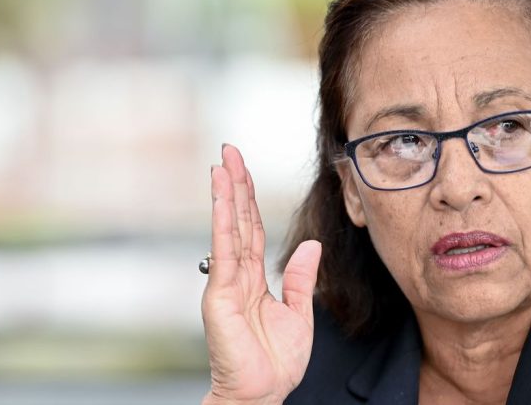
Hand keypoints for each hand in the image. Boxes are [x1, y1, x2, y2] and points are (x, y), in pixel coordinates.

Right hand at [201, 145, 321, 404]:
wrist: (262, 393)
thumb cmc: (276, 362)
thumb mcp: (299, 314)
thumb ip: (300, 278)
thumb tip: (309, 246)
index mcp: (255, 278)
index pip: (252, 229)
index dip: (250, 199)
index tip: (244, 170)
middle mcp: (238, 275)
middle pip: (238, 220)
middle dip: (235, 184)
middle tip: (229, 150)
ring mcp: (226, 282)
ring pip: (229, 228)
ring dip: (226, 193)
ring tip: (222, 162)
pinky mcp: (221, 293)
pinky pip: (225, 249)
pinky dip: (222, 219)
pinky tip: (221, 195)